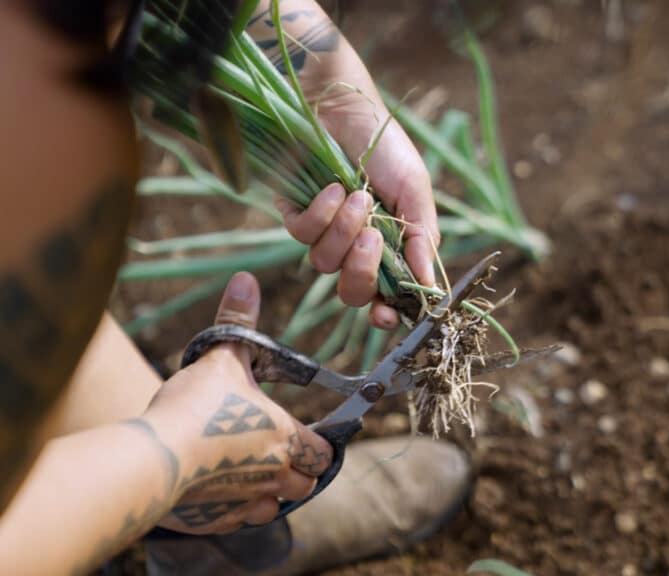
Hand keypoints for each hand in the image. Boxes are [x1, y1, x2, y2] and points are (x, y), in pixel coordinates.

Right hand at [142, 272, 332, 534]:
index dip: (317, 445)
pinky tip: (217, 488)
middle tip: (272, 453)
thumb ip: (237, 320)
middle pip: (305, 483)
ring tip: (245, 471)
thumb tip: (246, 279)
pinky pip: (241, 521)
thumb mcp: (221, 357)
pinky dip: (236, 509)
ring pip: (276, 506)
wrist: (152, 460)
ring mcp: (249, 503)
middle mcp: (277, 476)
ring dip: (269, 492)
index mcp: (288, 439)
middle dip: (296, 472)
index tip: (304, 437)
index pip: (323, 452)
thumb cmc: (195, 408)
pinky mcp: (219, 522)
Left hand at [260, 1, 438, 329]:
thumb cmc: (387, 149)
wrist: (345, 109)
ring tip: (356, 195)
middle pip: (353, 293)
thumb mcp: (415, 191)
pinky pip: (302, 235)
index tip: (387, 316)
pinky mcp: (295, 216)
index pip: (387, 298)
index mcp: (390, 250)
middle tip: (372, 238)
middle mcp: (356, 249)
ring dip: (343, 231)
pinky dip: (319, 214)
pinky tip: (330, 188)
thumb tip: (431, 289)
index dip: (387, 314)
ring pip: (326, 265)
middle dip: (362, 271)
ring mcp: (324, 235)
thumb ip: (422, 240)